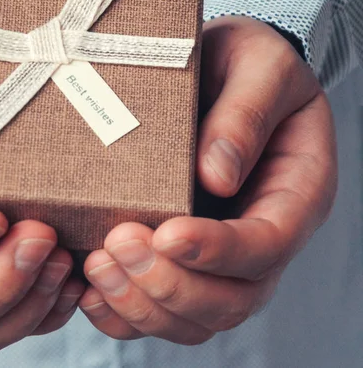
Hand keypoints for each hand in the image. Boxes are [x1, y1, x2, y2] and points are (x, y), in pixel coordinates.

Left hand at [78, 16, 337, 343]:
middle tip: (118, 243)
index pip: (267, 244)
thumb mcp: (259, 66)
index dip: (219, 250)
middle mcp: (262, 237)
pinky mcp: (182, 260)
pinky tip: (89, 289)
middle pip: (231, 300)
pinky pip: (159, 312)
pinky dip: (122, 314)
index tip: (169, 232)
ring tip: (97, 265)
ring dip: (142, 304)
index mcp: (295, 194)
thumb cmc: (247, 65)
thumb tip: (215, 176)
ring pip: (193, 319)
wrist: (222, 71)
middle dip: (172, 284)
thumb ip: (246, 113)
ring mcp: (221, 258)